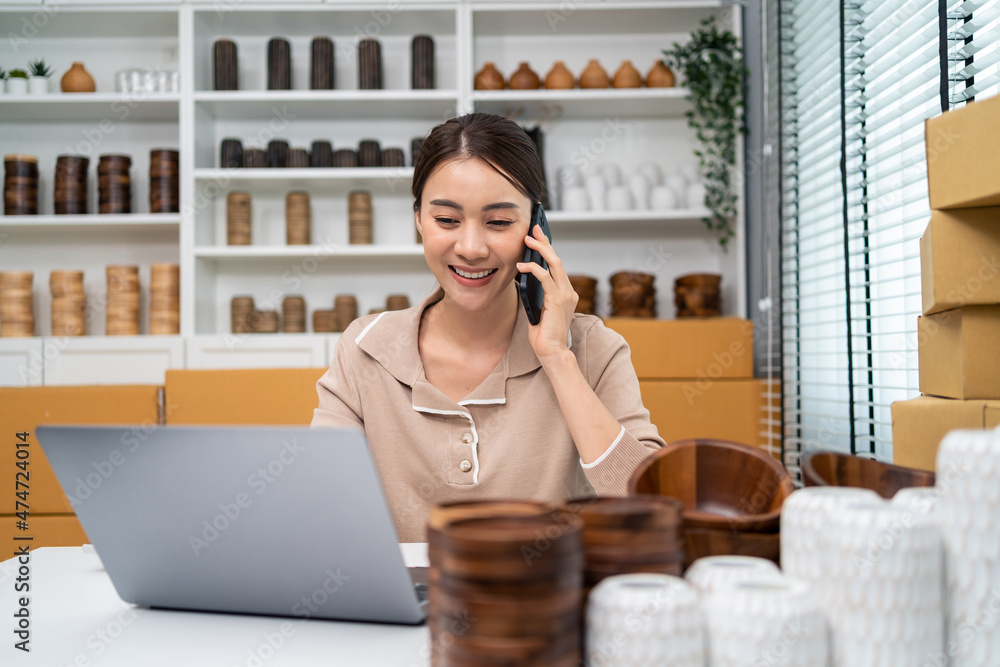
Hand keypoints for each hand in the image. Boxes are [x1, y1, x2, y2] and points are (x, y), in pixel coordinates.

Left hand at [516, 223, 578, 360]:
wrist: (552, 352)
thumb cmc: (544, 335)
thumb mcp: (538, 309)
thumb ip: (536, 295)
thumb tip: (523, 280)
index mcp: (565, 293)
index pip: (557, 266)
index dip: (548, 249)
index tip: (539, 236)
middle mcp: (568, 291)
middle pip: (557, 259)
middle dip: (545, 242)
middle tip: (534, 228)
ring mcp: (565, 295)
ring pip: (554, 264)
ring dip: (540, 249)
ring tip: (527, 240)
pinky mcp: (557, 300)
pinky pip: (545, 278)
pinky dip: (533, 269)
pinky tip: (521, 266)